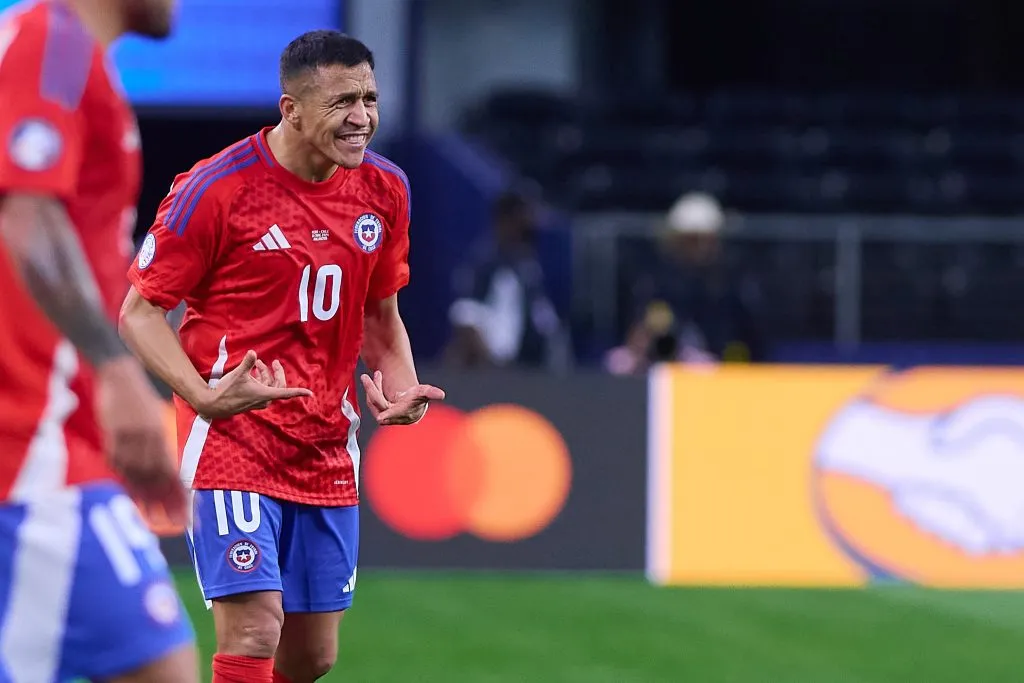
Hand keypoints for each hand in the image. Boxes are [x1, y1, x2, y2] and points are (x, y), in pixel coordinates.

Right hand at [95, 357, 186, 526]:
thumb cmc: (137, 399)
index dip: (180, 494)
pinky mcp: (110, 436)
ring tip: (157, 518)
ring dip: (148, 498)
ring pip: (137, 474)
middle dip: (169, 503)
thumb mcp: (153, 419)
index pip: (172, 471)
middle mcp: (146, 439)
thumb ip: (157, 445)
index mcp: (159, 434)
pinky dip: (126, 481)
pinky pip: (118, 465)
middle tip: (179, 523)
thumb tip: (166, 473)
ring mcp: (127, 438)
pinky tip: (133, 495)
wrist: (118, 374)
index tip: (189, 512)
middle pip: (158, 478)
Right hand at [196, 350, 312, 419]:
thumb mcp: (238, 374)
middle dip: (276, 373)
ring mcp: (258, 402)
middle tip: (274, 362)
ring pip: (268, 386)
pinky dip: (260, 380)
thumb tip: (253, 352)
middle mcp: (264, 399)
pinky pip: (262, 390)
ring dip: (265, 375)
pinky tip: (253, 372)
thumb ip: (247, 362)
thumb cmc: (226, 390)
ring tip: (257, 364)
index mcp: (265, 394)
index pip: (286, 392)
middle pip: (278, 385)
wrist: (213, 405)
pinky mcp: (252, 402)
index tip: (310, 393)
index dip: (299, 392)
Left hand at [360, 370, 444, 425]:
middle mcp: (393, 418)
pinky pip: (371, 402)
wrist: (412, 406)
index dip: (389, 415)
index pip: (395, 415)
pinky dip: (372, 390)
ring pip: (373, 402)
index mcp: (405, 414)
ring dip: (373, 387)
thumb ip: (431, 393)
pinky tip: (376, 379)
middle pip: (379, 405)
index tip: (381, 417)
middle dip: (372, 390)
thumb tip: (442, 395)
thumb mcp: (424, 393)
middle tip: (365, 376)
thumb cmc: (418, 398)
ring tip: (378, 374)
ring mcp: (384, 417)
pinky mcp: (378, 414)